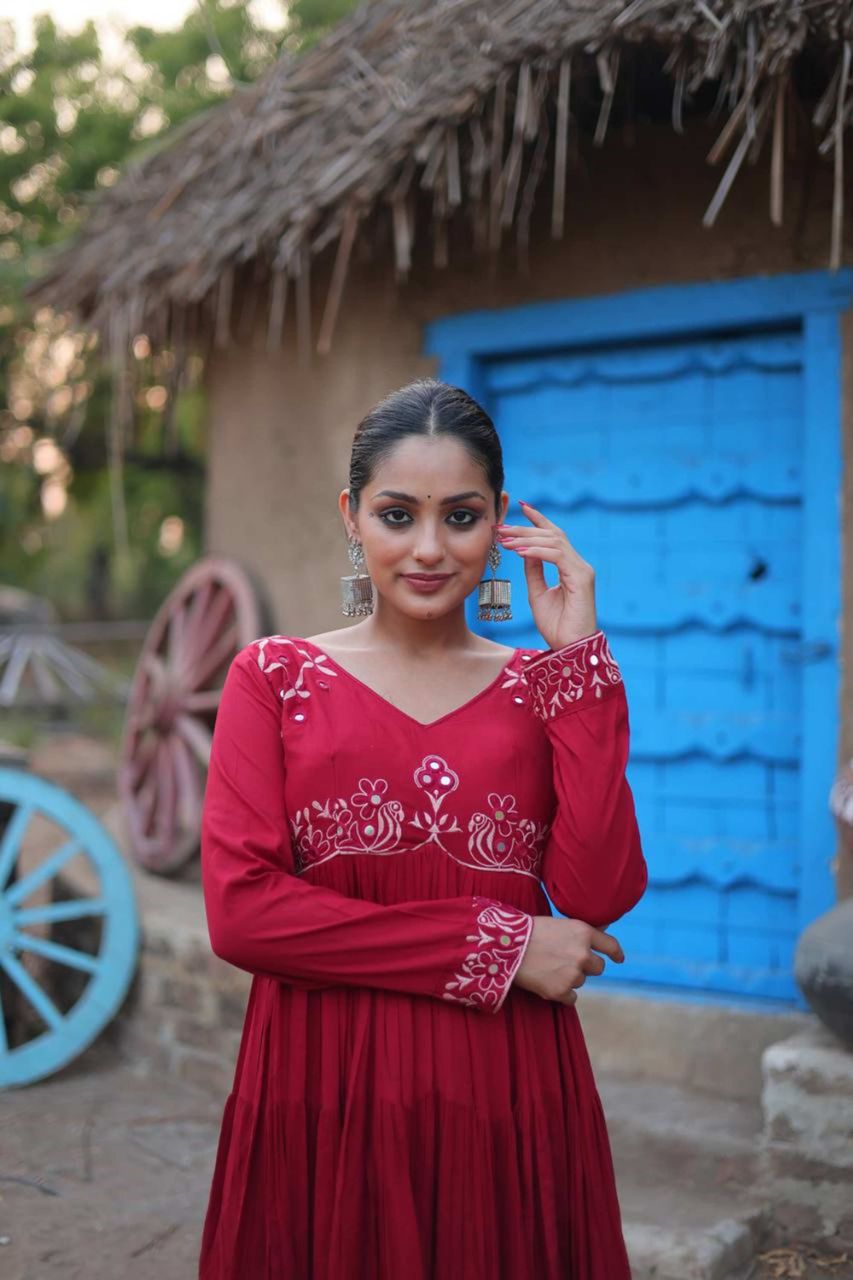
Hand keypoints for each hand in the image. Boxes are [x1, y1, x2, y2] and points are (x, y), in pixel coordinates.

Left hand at [495, 501, 596, 648]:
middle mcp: (578, 565)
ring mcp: (582, 570)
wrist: (570, 648)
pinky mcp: (581, 578)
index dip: (539, 520)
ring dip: (527, 538)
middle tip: (502, 526)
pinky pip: (558, 556)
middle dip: (525, 528)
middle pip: (552, 535)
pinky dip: (537, 551)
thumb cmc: (557, 626)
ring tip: (505, 539)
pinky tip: (520, 550)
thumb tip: (524, 550)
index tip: (522, 506)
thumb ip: (534, 570)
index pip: (555, 536)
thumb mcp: (538, 593)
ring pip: (555, 541)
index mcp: (569, 568)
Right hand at [513, 916, 624, 1005]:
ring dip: (569, 977)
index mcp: (583, 932)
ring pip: (581, 981)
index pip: (610, 945)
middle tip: (566, 961)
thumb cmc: (529, 931)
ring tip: (548, 967)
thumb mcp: (559, 925)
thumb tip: (601, 934)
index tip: (619, 959)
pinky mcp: (561, 991)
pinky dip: (562, 993)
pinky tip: (547, 982)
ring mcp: (573, 974)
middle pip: (598, 967)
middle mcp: (583, 954)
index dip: (616, 953)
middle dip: (586, 966)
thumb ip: (580, 934)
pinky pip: (571, 998)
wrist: (506, 947)